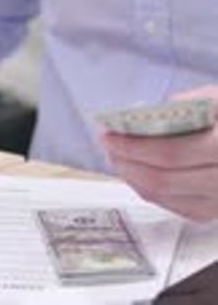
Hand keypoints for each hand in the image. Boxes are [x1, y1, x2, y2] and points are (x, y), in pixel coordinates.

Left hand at [102, 86, 217, 221]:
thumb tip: (148, 114)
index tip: (110, 134)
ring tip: (117, 159)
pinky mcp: (217, 212)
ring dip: (135, 179)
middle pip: (164, 180)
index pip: (170, 153)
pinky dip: (153, 192)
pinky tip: (139, 175)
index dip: (134, 146)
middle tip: (108, 146)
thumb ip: (189, 103)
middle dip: (127, 163)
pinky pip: (179, 208)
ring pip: (168, 198)